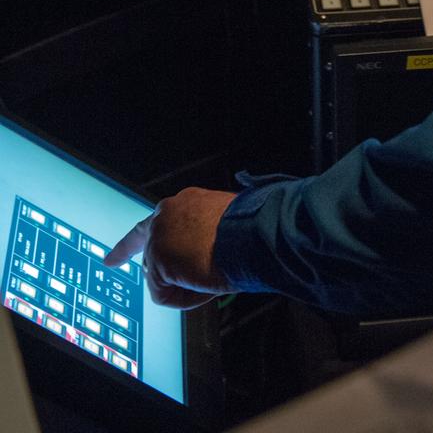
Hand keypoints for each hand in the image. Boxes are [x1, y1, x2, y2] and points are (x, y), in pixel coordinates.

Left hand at [105, 187, 236, 308]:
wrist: (252, 233)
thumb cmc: (248, 228)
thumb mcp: (224, 224)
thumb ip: (200, 236)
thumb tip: (197, 259)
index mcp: (185, 203)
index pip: (153, 223)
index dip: (130, 245)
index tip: (111, 259)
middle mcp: (167, 214)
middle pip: (147, 251)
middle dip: (148, 267)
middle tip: (120, 267)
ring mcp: (159, 237)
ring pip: (160, 277)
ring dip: (184, 285)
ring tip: (211, 277)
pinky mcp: (158, 260)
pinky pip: (165, 296)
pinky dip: (185, 299)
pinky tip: (205, 288)